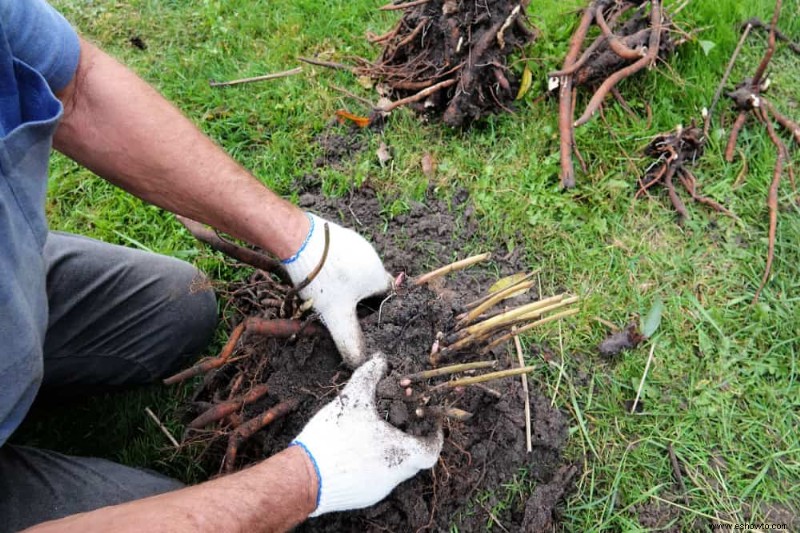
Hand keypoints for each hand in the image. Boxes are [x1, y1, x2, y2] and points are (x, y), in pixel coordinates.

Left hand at [282, 213, 392, 366]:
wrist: (297, 238)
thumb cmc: (322, 278)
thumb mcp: (336, 315)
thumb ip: (350, 341)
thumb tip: (360, 362)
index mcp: (378, 275)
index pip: (388, 299)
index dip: (377, 313)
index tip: (362, 323)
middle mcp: (372, 257)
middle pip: (370, 286)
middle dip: (357, 301)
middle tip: (340, 312)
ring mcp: (355, 243)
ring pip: (355, 272)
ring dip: (344, 286)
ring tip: (326, 295)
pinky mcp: (337, 236)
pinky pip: (341, 259)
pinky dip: (333, 271)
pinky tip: (318, 277)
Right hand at [291, 354, 442, 516]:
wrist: (302, 478)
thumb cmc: (332, 439)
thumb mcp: (352, 399)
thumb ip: (369, 375)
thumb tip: (380, 359)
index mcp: (400, 454)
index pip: (431, 450)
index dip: (434, 435)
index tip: (429, 423)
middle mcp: (394, 477)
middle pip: (414, 459)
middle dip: (410, 439)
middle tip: (401, 420)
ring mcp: (378, 490)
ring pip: (395, 470)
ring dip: (391, 451)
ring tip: (376, 432)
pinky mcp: (361, 498)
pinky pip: (377, 478)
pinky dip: (375, 463)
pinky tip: (357, 449)